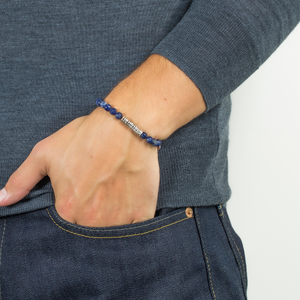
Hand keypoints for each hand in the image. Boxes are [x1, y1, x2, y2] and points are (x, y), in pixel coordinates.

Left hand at [0, 108, 159, 226]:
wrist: (125, 127)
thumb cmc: (86, 137)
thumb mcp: (46, 153)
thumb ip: (21, 180)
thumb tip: (1, 200)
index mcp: (67, 209)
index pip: (65, 226)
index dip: (74, 210)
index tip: (81, 197)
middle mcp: (92, 220)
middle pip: (89, 231)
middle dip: (92, 218)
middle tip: (100, 196)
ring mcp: (119, 219)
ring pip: (112, 233)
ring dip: (111, 221)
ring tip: (114, 198)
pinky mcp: (141, 213)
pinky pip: (135, 230)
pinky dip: (132, 223)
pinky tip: (130, 205)